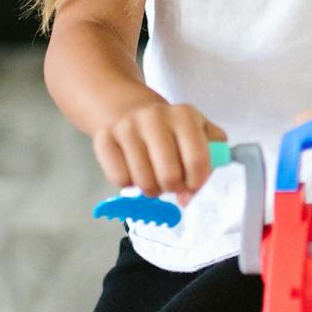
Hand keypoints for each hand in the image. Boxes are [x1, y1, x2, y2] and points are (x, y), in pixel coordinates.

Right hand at [91, 101, 226, 205]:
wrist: (134, 113)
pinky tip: (134, 170)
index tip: (192, 184)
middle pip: (170, 175)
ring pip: (144, 182)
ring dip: (152, 188)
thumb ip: (208, 167)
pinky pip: (120, 179)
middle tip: (172, 181)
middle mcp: (154, 116)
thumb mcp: (202, 138)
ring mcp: (127, 126)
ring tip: (154, 175)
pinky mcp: (104, 138)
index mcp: (184, 115)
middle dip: (173, 187)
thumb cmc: (172, 132)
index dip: (197, 182)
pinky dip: (129, 183)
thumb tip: (187, 198)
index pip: (198, 160)